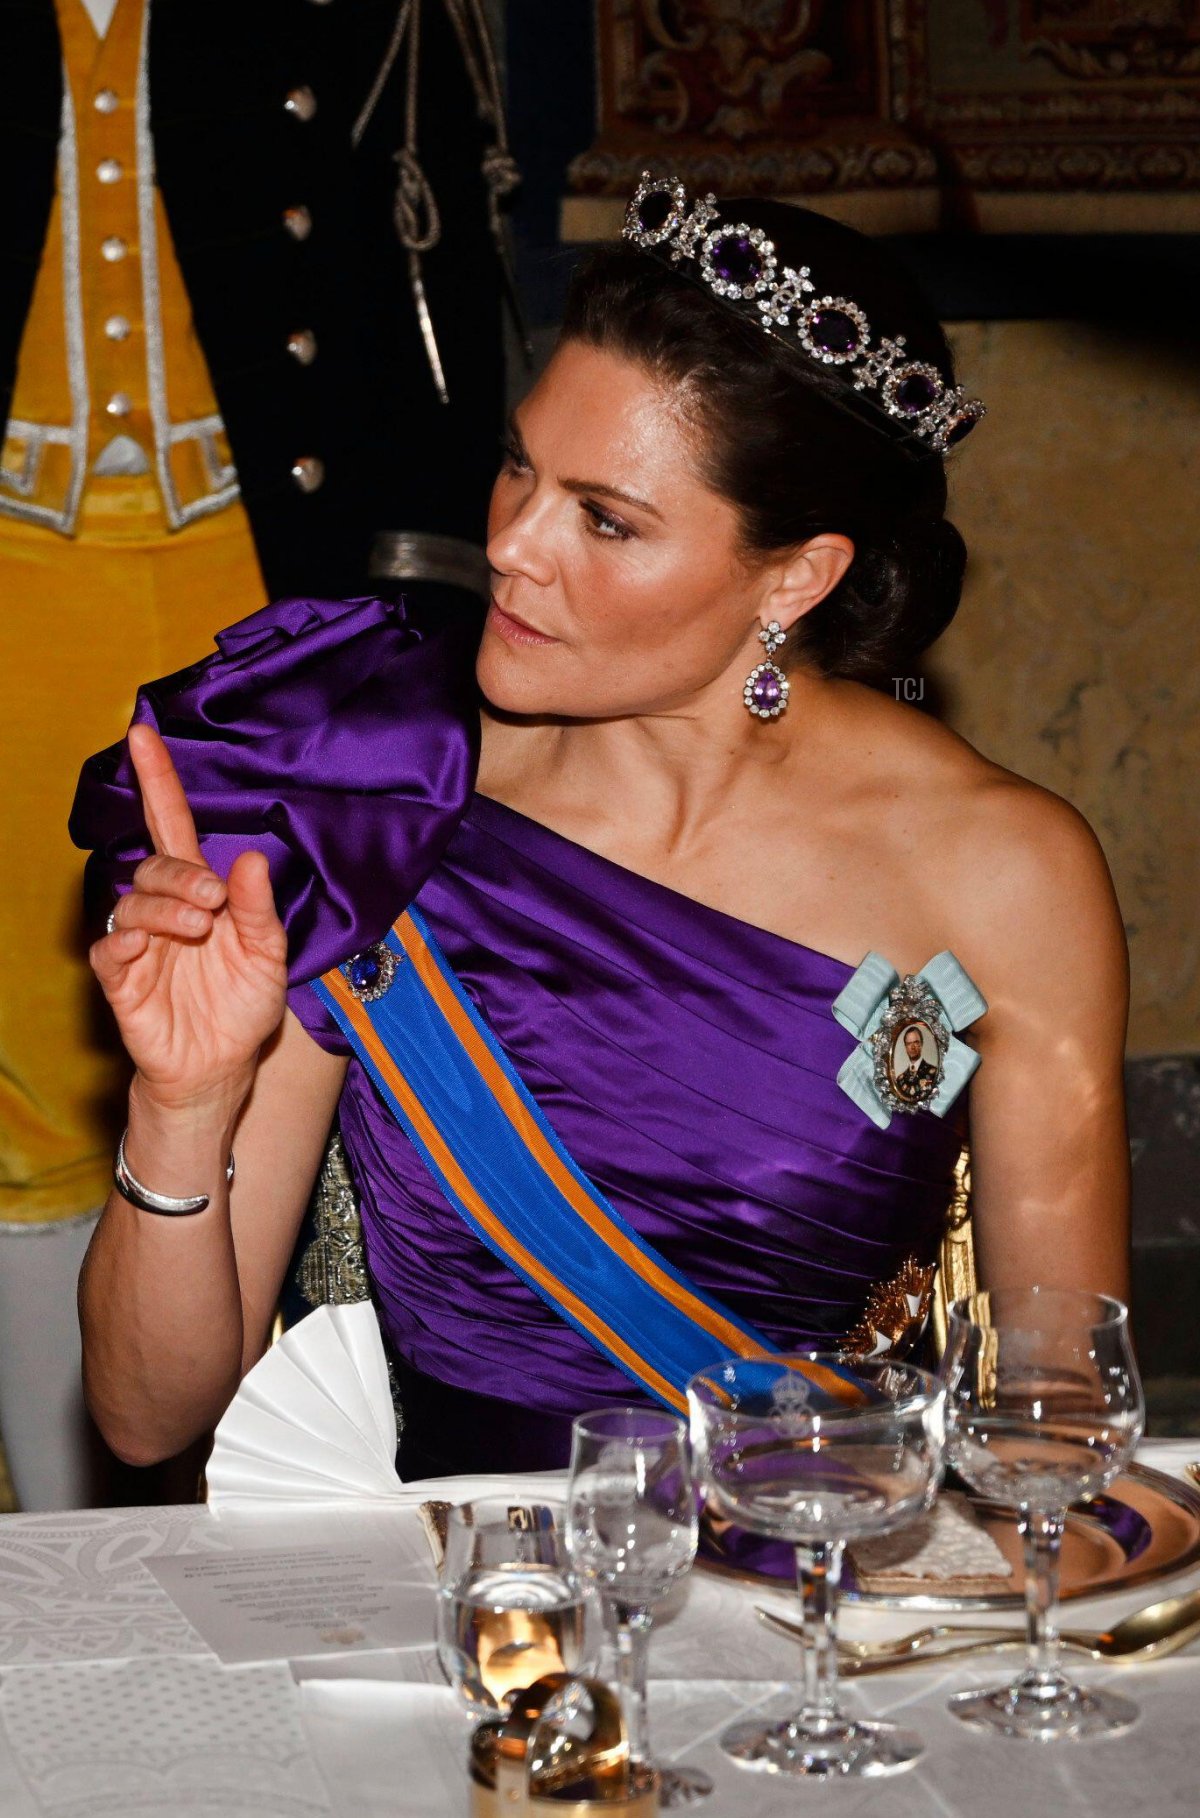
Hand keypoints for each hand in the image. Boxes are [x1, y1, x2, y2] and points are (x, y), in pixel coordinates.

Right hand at [90, 723, 288, 1110]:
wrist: (222, 1068)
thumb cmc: (244, 1006)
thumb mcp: (269, 957)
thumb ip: (259, 909)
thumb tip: (248, 859)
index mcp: (201, 892)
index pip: (171, 824)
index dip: (158, 780)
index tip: (143, 734)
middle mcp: (166, 909)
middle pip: (156, 863)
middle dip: (182, 874)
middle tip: (213, 903)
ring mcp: (140, 942)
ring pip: (131, 899)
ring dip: (165, 907)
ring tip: (199, 929)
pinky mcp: (121, 979)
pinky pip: (110, 946)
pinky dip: (128, 941)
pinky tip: (151, 948)